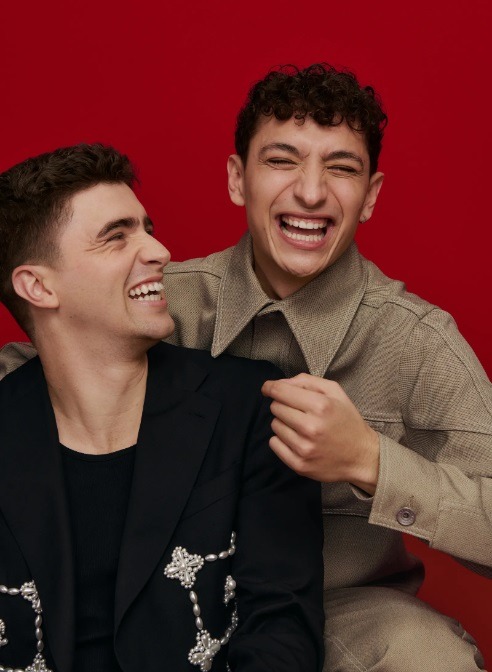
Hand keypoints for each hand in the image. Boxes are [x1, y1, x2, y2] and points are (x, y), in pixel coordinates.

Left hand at [261, 373, 379, 493]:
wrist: (361, 456)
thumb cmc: (347, 420)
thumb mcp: (335, 392)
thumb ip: (306, 381)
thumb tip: (278, 383)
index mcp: (321, 406)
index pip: (280, 392)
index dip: (270, 387)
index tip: (268, 388)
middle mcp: (311, 427)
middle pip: (276, 407)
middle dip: (283, 405)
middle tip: (298, 410)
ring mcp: (304, 448)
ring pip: (274, 425)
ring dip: (283, 423)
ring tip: (301, 426)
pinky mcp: (299, 464)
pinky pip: (274, 444)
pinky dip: (281, 439)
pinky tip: (296, 438)